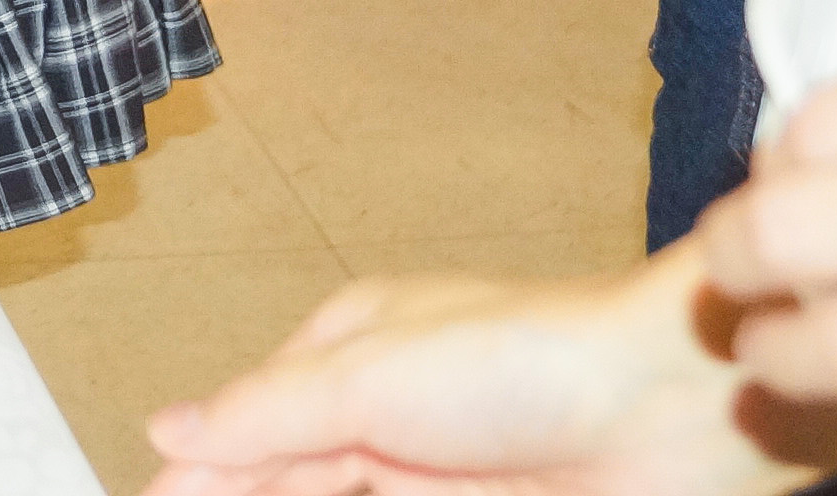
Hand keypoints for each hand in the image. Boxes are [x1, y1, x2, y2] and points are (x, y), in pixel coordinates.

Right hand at [140, 253, 836, 495]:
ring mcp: (432, 479)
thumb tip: (166, 433)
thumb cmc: (526, 358)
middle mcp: (383, 417)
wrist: (671, 407)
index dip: (195, 482)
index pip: (244, 433)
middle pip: (283, 484)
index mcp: (346, 353)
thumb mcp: (365, 377)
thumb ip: (262, 416)